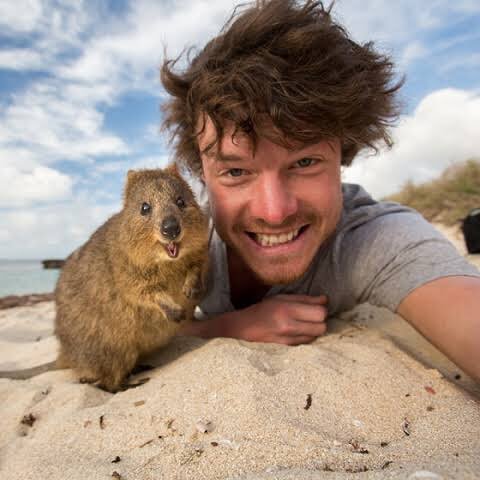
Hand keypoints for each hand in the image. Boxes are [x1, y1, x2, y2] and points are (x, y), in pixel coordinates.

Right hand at [181, 294, 327, 344]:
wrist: (243, 328)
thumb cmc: (263, 309)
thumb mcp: (282, 298)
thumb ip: (305, 299)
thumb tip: (326, 300)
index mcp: (287, 310)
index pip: (320, 313)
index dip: (322, 310)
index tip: (317, 307)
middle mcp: (289, 326)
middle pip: (321, 327)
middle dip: (320, 322)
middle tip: (311, 317)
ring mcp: (288, 340)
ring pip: (315, 337)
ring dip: (314, 330)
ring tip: (303, 324)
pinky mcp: (287, 349)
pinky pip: (306, 344)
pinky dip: (306, 338)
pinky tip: (297, 332)